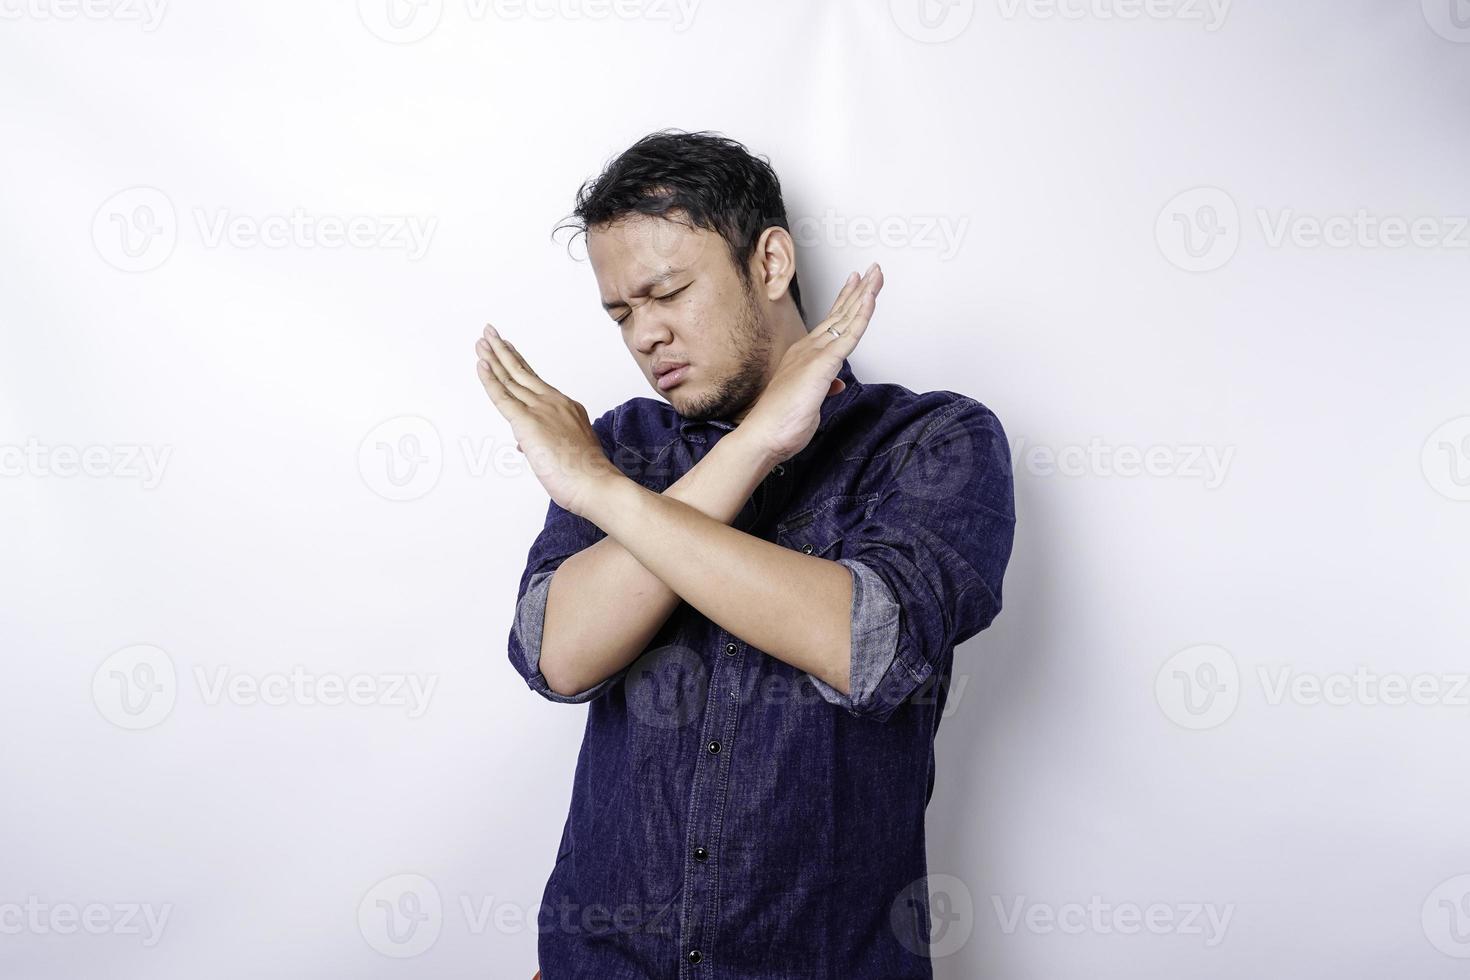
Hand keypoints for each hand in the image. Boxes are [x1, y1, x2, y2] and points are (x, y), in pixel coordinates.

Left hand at [475, 324, 618, 518]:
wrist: (595, 483)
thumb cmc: (585, 474)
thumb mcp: (565, 452)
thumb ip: (543, 443)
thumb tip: (523, 445)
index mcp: (565, 407)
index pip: (536, 381)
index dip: (519, 364)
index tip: (509, 350)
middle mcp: (553, 402)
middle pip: (522, 371)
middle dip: (503, 351)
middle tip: (490, 333)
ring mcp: (541, 409)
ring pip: (511, 378)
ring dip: (494, 357)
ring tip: (483, 339)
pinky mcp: (527, 422)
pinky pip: (503, 396)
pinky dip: (490, 379)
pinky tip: (481, 364)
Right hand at [739, 262, 883, 463]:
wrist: (764, 435)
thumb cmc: (781, 422)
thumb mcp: (811, 401)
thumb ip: (824, 387)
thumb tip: (835, 383)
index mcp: (805, 356)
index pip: (832, 324)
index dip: (847, 303)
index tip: (858, 287)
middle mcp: (809, 349)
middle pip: (840, 313)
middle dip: (859, 290)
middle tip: (873, 271)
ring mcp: (815, 354)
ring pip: (845, 318)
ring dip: (864, 294)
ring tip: (876, 275)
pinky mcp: (822, 364)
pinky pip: (848, 335)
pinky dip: (861, 316)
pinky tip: (869, 299)